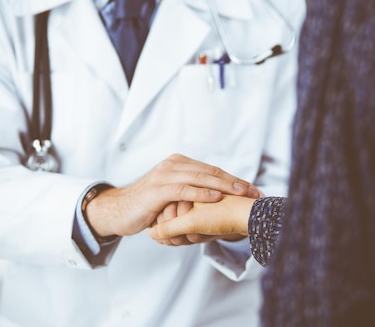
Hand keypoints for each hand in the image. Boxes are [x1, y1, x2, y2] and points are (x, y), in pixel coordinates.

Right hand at [85, 154, 258, 237]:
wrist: (120, 211)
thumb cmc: (149, 206)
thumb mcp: (174, 195)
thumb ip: (192, 191)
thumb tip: (221, 198)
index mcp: (179, 163)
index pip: (212, 170)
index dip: (234, 179)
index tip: (254, 189)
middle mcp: (173, 164)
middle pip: (210, 171)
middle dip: (234, 181)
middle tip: (254, 191)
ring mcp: (165, 175)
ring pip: (200, 177)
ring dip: (223, 185)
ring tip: (240, 192)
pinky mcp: (158, 189)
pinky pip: (184, 189)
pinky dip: (202, 193)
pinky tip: (216, 197)